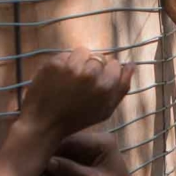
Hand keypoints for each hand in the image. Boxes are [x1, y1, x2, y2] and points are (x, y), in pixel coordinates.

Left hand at [19, 47, 133, 140]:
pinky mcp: (54, 63)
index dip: (107, 73)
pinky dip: (64, 63)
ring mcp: (71, 67)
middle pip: (99, 58)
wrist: (44, 123)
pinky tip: (59, 77)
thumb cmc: (77, 119)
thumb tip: (131, 64)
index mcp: (106, 86)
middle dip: (92, 67)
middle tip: (81, 83)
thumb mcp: (106, 110)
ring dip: (79, 61)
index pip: (115, 65)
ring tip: (70, 77)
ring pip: (83, 52)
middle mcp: (91, 74)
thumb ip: (122, 87)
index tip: (97, 82)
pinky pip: (66, 54)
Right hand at [47, 132, 171, 175]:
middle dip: (53, 166)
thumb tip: (46, 161)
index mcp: (101, 141)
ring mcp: (88, 152)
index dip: (52, 151)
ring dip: (55, 175)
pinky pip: (65, 166)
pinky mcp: (84, 163)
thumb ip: (70, 169)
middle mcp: (94, 142)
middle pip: (64, 148)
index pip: (71, 140)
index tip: (37, 163)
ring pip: (62, 158)